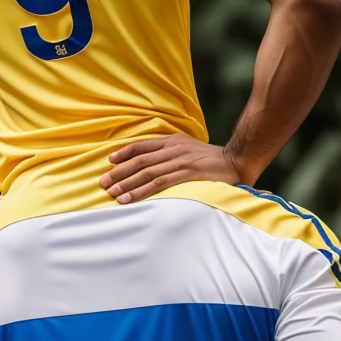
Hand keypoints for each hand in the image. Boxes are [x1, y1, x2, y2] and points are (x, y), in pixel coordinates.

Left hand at [99, 134, 240, 204]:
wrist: (237, 161)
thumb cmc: (211, 159)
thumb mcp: (189, 150)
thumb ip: (171, 152)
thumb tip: (152, 163)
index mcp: (173, 141)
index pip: (143, 146)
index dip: (125, 153)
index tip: (110, 161)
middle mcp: (174, 149)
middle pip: (140, 161)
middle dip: (119, 172)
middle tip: (103, 183)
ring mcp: (180, 161)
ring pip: (147, 173)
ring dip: (127, 184)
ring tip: (112, 194)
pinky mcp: (188, 174)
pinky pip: (159, 184)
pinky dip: (142, 192)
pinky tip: (130, 198)